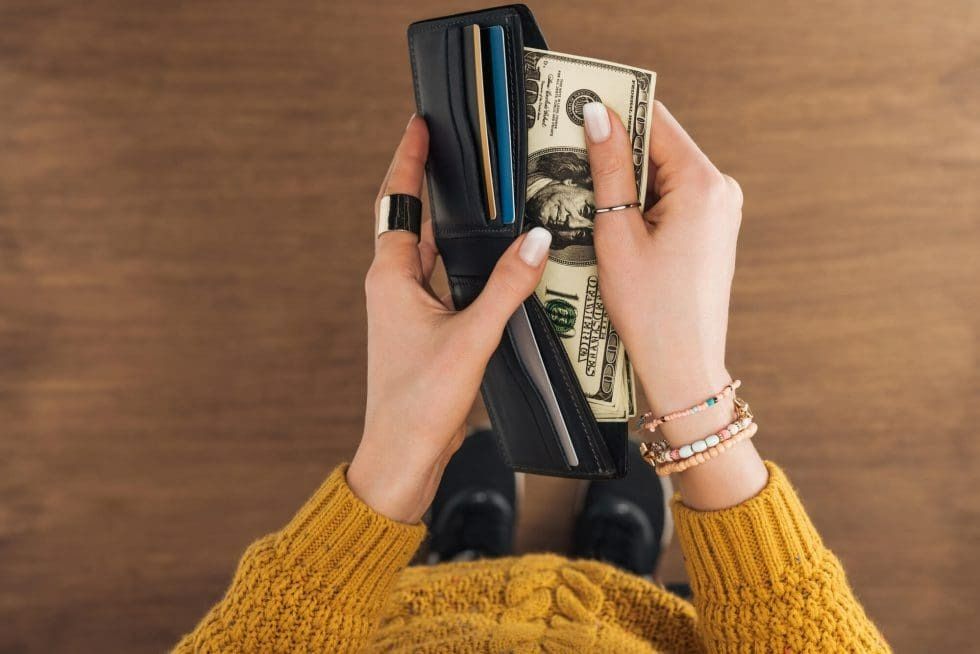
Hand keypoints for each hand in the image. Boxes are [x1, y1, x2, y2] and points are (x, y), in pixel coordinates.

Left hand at [347, 116, 551, 522]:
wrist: (400, 457)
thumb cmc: (421, 402)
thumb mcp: (472, 337)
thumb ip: (507, 286)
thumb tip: (539, 239)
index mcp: (391, 277)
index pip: (399, 200)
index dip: (409, 158)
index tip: (421, 123)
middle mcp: (392, 286)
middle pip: (411, 218)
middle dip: (430, 181)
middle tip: (458, 148)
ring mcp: (405, 308)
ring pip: (426, 250)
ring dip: (446, 221)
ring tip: (476, 191)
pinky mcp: (421, 329)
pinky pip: (439, 278)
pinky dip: (458, 259)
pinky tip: (486, 258)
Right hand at [582, 101, 766, 508]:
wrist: (682, 368)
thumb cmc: (651, 311)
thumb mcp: (617, 234)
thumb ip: (609, 169)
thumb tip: (597, 116)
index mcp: (703, 184)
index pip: (655, 120)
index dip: (614, 108)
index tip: (576, 103)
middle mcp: (719, 190)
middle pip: (659, 145)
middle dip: (614, 145)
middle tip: (565, 147)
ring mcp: (717, 211)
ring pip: (660, 173)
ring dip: (622, 176)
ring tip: (579, 186)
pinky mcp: (708, 231)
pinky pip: (668, 199)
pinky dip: (637, 201)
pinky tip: (604, 215)